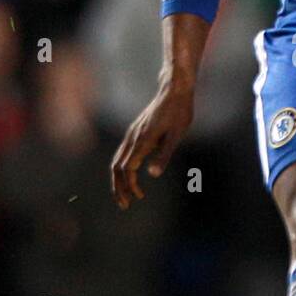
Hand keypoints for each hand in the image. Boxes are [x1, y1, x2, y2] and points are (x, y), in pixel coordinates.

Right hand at [110, 83, 194, 208]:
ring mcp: (132, 134)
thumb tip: (152, 175)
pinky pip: (123, 153)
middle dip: (118, 188)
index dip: (129, 186)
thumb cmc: (179, 111)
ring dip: (119, 180)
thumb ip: (164, 155)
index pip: (127, 169)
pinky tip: (133, 175)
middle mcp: (133, 138)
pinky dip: (123, 168)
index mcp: (142, 141)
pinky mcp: (136, 131)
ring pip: (117, 160)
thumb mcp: (177, 135)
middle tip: (124, 205)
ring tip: (127, 195)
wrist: (174, 89)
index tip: (137, 198)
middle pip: (116, 167)